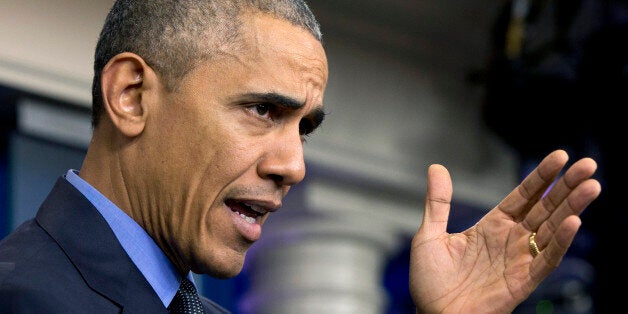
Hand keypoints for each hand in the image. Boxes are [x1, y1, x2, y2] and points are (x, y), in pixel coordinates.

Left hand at [409, 150, 600, 312]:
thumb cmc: (431, 282)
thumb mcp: (430, 235)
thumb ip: (437, 203)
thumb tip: (437, 168)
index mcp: (492, 226)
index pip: (524, 195)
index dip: (542, 176)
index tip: (561, 156)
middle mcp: (510, 239)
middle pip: (545, 208)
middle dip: (567, 186)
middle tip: (589, 165)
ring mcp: (519, 259)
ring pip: (553, 229)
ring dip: (572, 207)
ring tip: (591, 186)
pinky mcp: (523, 281)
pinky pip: (547, 259)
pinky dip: (561, 241)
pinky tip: (573, 221)